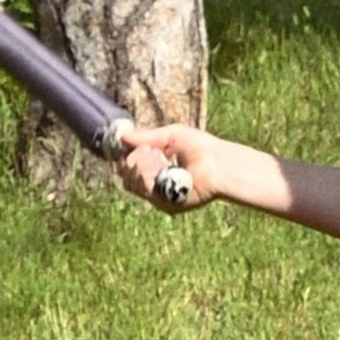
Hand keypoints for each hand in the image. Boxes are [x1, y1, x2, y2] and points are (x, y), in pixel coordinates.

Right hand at [115, 115, 260, 215]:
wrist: (218, 162)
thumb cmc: (200, 147)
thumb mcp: (170, 135)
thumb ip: (146, 137)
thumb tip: (122, 136)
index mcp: (154, 168)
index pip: (128, 167)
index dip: (126, 156)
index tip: (136, 146)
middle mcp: (155, 184)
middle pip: (126, 176)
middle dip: (134, 160)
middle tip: (153, 151)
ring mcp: (159, 196)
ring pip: (131, 184)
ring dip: (142, 166)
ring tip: (160, 158)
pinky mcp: (166, 204)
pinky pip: (145, 191)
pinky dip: (151, 176)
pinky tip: (165, 167)